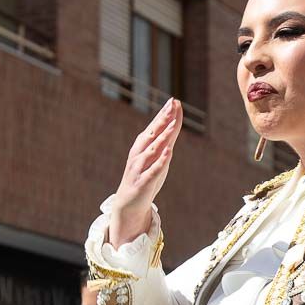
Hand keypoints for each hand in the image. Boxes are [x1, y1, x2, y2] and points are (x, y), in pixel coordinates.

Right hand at [108, 97, 182, 248]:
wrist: (128, 204)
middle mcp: (139, 154)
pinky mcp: (142, 182)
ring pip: (152, 150)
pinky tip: (168, 153)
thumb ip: (167, 140)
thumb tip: (176, 119)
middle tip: (172, 106)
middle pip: (152, 134)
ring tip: (172, 126)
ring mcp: (139, 168)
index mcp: (143, 146)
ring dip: (162, 138)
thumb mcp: (158, 157)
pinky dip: (160, 161)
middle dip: (162, 120)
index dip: (164, 114)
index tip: (173, 100)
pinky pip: (152, 171)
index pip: (155, 127)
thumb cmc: (145, 177)